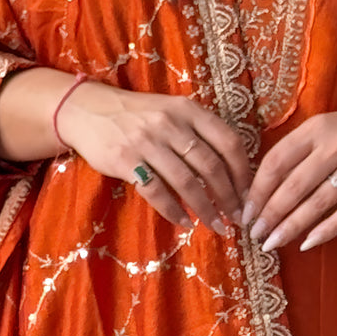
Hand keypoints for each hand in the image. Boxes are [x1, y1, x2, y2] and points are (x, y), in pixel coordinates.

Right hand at [56, 81, 251, 233]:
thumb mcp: (172, 111)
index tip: (248, 194)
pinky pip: (156, 191)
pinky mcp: (125, 159)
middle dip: (228, 197)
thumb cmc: (138, 114)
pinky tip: (183, 223)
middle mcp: (171, 123)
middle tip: (236, 218)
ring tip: (215, 226)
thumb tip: (232, 171)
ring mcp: (147, 141)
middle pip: (211, 166)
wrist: (88, 110)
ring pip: (187, 181)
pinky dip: (173, 210)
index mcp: (189, 109)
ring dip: (205, 209)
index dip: (243, 172)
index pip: (228, 141)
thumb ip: (198, 132)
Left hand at [241, 99, 336, 252]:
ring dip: (292, 226)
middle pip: (294, 185)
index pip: (277, 160)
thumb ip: (297, 150)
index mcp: (316, 128)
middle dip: (271, 213)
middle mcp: (336, 145)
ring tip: (273, 242)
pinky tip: (307, 243)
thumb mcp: (324, 128)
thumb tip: (260, 187)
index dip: (258, 188)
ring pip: (317, 203)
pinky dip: (325, 231)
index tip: (246, 210)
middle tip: (255, 233)